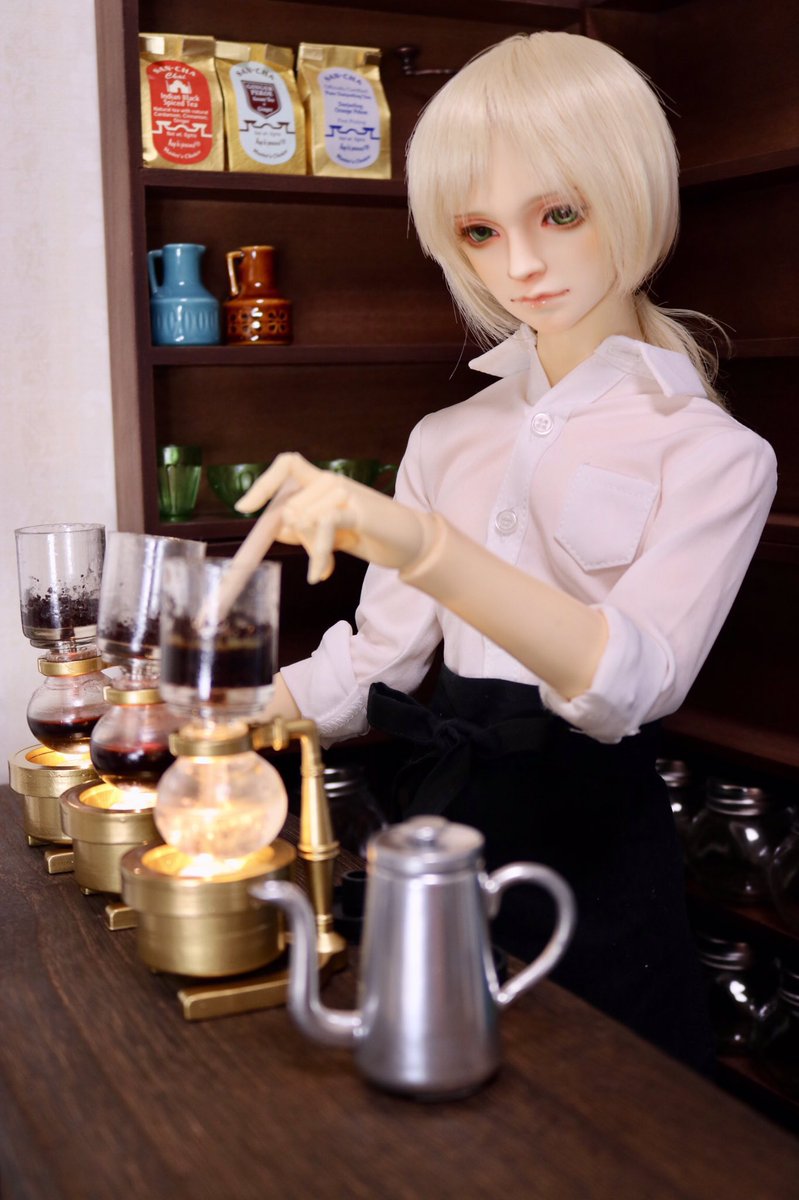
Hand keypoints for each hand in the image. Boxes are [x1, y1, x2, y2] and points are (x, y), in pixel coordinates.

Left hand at [236, 453, 428, 583]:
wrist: (412, 544)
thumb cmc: (373, 535)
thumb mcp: (332, 535)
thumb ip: (306, 529)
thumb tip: (281, 528)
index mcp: (324, 482)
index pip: (287, 466)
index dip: (262, 484)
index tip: (243, 507)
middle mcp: (332, 480)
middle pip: (291, 507)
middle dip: (296, 540)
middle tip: (317, 561)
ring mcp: (345, 492)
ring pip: (303, 519)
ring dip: (310, 551)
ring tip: (325, 567)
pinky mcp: (357, 509)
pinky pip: (323, 527)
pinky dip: (317, 554)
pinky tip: (320, 573)